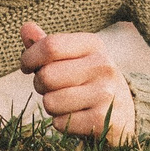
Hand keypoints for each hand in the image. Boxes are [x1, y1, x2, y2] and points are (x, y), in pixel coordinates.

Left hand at [19, 20, 136, 144]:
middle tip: (53, 88)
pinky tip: (77, 117)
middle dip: (40, 85)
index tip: (26, 66)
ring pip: (50, 102)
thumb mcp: (73, 58)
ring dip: (51, 106)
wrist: (124, 112)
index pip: (50, 46)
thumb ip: (48, 45)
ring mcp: (105, 94)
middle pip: (47, 76)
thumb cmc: (88, 80)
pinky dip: (61, 123)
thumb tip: (25, 28)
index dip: (29, 58)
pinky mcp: (103, 120)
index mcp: (93, 44)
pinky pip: (60, 123)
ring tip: (67, 103)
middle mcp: (103, 65)